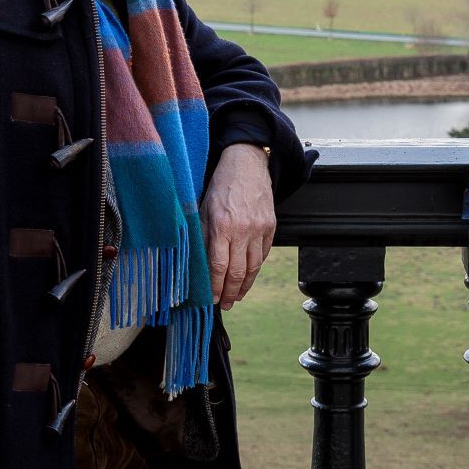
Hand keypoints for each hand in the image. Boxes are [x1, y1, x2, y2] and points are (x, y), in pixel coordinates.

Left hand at [202, 142, 275, 309]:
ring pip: (254, 267)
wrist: (247, 164)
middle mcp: (243, 230)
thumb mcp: (203, 208)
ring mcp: (260, 229)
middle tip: (226, 304)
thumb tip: (198, 263)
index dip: (215, 286)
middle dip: (231, 292)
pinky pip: (263, 254)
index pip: (219, 266)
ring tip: (238, 296)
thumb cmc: (221, 184)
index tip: (211, 298)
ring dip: (245, 286)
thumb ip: (202, 236)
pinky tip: (248, 275)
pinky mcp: (271, 226)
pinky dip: (255, 268)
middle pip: (238, 272)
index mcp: (222, 225)